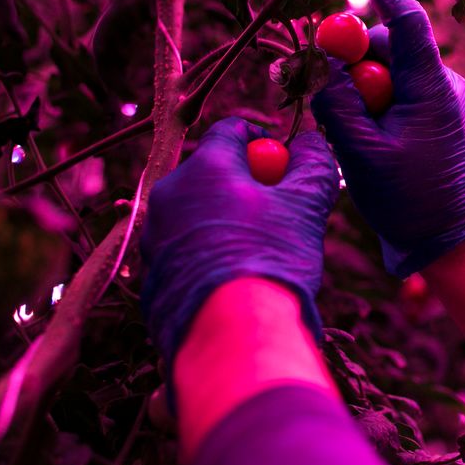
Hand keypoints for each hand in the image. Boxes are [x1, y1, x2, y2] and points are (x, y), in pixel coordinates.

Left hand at [140, 117, 337, 387]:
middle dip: (245, 185)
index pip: (232, 131)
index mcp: (205, 167)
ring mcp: (156, 235)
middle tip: (277, 213)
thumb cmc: (271, 261)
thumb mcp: (307, 206)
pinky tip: (234, 280)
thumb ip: (313, 163)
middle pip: (211, 172)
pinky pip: (185, 249)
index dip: (263, 141)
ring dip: (226, 221)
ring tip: (257, 254)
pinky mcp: (151, 273)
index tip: (283, 166)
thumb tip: (309, 144)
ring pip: (197, 213)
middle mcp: (170, 194)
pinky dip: (208, 254)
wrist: (233, 334)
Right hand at [312, 0, 464, 276]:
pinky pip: (391, 95)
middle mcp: (439, 84)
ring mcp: (437, 100)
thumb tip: (326, 65)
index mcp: (430, 86)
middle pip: (383, 46)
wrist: (451, 243)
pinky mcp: (430, 117)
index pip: (403, 19)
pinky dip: (367, 107)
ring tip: (346, 138)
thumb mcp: (361, 154)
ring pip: (383, 73)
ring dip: (354, 91)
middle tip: (312, 86)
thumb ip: (338, 103)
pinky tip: (359, 143)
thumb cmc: (410, 203)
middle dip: (346, 60)